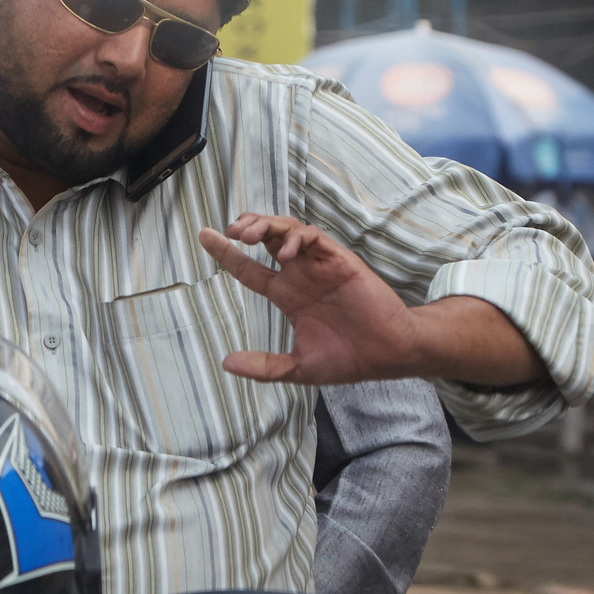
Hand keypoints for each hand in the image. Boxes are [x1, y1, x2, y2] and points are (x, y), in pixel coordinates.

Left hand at [198, 213, 546, 390]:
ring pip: (289, 231)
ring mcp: (321, 266)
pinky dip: (298, 239)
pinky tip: (285, 253)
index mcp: (289, 295)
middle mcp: (302, 276)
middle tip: (230, 232)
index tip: (205, 237)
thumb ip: (264, 367)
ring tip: (249, 234)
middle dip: (248, 228)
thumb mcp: (298, 367)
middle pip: (268, 239)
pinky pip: (316, 238)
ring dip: (268, 226)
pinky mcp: (341, 261)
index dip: (227, 253)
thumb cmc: (349, 359)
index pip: (251, 269)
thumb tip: (226, 363)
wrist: (387, 356)